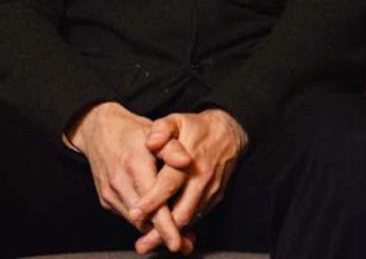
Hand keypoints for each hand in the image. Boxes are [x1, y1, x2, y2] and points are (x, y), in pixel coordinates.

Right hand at [66, 102, 186, 245]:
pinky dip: (143, 222)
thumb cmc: (133, 132)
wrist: (99, 131)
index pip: (152, 204)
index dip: (165, 226)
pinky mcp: (106, 199)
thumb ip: (172, 148)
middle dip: (164, 234)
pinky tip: (159, 222)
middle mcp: (119, 183)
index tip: (177, 242)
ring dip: (154, 231)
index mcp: (134, 166)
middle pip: (143, 219)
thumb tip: (186, 160)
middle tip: (186, 244)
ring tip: (178, 237)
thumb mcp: (155, 131)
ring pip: (135, 221)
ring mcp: (110, 194)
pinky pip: (127, 216)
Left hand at [131, 108, 248, 252]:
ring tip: (149, 244)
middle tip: (142, 244)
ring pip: (190, 219)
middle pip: (181, 212)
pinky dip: (183, 228)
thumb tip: (150, 142)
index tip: (135, 214)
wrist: (230, 133)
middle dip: (161, 231)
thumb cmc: (197, 128)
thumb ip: (161, 129)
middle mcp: (202, 179)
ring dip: (172, 234)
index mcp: (189, 160)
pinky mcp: (215, 197)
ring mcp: (210, 190)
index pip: (169, 184)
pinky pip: (198, 216)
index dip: (152, 201)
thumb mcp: (177, 120)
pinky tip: (168, 234)